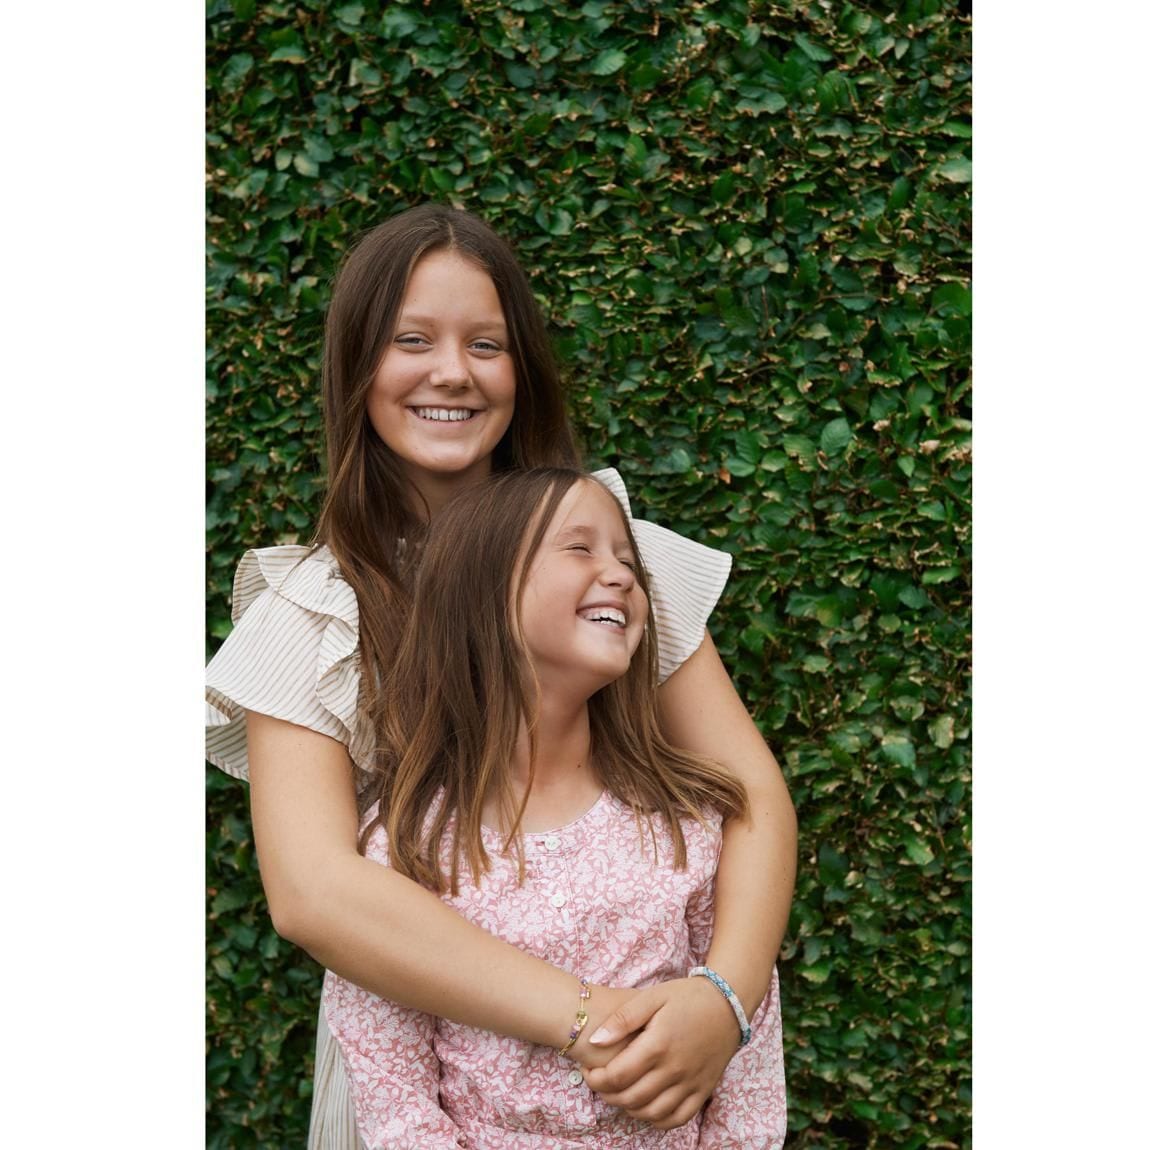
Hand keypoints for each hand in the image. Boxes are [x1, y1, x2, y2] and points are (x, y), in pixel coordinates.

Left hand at [579, 977, 740, 1128]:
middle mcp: (674, 1069)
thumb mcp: (652, 996)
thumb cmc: (686, 997)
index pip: (617, 1076)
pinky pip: (677, 1118)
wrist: (727, 1004)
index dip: (596, 1079)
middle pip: (631, 1098)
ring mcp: (690, 1083)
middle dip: (607, 1095)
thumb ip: (623, 1019)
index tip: (588, 1071)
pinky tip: (645, 1107)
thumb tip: (595, 1041)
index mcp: (658, 1044)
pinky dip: (657, 1119)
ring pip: (652, 1112)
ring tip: (618, 1094)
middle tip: (598, 1083)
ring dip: (628, 1109)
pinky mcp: (703, 1091)